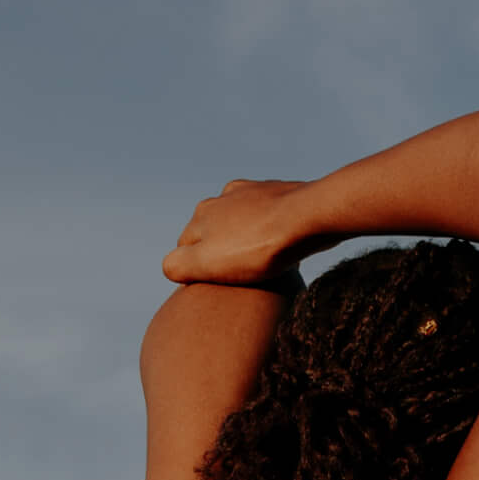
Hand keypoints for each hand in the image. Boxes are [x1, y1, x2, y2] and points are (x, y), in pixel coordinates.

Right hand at [163, 179, 332, 285]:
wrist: (308, 219)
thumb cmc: (259, 248)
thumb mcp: (208, 263)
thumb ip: (178, 265)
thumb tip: (170, 267)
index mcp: (202, 213)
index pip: (186, 248)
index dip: (197, 270)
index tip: (215, 287)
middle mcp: (223, 197)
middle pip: (213, 233)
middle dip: (221, 252)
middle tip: (238, 277)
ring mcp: (253, 192)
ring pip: (240, 222)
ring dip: (245, 239)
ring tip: (261, 261)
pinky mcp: (281, 193)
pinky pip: (268, 216)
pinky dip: (269, 228)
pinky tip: (281, 243)